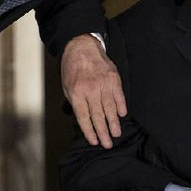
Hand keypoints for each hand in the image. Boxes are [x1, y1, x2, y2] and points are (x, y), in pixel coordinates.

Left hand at [61, 34, 126, 148]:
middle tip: (108, 144)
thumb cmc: (72, 68)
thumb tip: (85, 120)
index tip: (95, 141)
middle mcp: (90, 90)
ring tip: (116, 134)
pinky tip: (122, 115)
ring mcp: (103, 84)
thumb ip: (76, 103)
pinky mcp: (113, 78)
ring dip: (114, 123)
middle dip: (103, 132)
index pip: (84, 118)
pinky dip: (121, 106)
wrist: (81, 47)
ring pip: (110, 108)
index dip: (90, 131)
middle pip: (98, 116)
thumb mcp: (67, 87)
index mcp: (77, 94)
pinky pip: (119, 95)